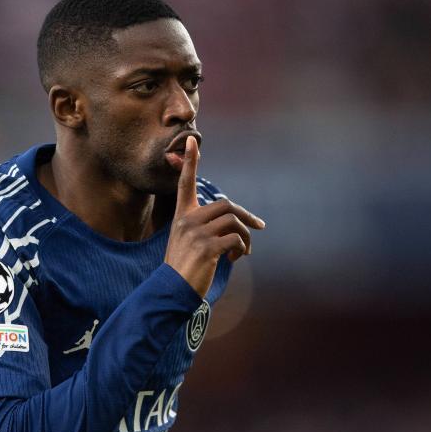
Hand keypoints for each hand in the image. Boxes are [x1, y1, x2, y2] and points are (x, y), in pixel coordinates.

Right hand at [164, 136, 265, 297]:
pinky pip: (235, 239)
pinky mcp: (207, 247)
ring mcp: (196, 233)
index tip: (193, 140)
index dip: (190, 162)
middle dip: (245, 217)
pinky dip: (241, 248)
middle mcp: (187, 220)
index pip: (185, 183)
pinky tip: (235, 258)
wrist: (172, 291)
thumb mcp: (188, 242)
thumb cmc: (184, 268)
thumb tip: (235, 224)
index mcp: (182, 216)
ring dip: (245, 237)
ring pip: (233, 222)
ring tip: (242, 252)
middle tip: (258, 228)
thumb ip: (204, 228)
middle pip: (226, 205)